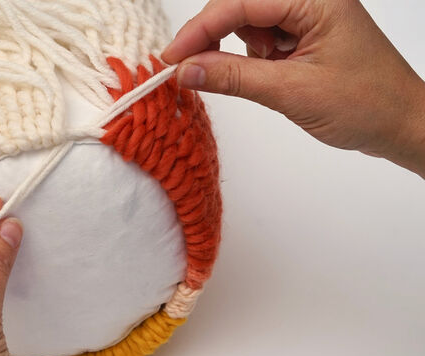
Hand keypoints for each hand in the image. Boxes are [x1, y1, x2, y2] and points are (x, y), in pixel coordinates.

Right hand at [162, 0, 424, 177]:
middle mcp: (310, 0)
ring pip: (246, 23)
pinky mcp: (303, 35)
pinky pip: (260, 39)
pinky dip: (249, 59)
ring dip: (234, 50)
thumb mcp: (291, 92)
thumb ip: (233, 78)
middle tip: (185, 70)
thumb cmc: (367, 104)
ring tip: (254, 79)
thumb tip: (185, 71)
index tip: (171, 58)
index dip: (200, 29)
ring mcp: (307, 16)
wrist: (402, 125)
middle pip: (239, 7)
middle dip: (211, 38)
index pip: (240, 3)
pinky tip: (265, 77)